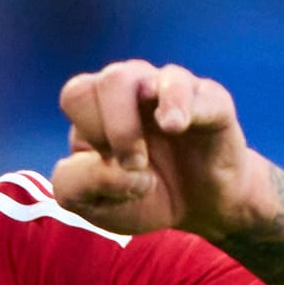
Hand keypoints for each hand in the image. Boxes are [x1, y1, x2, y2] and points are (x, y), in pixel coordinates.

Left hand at [49, 62, 277, 245]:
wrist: (203, 209)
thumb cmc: (144, 198)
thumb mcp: (95, 205)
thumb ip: (74, 186)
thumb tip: (105, 163)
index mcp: (101, 107)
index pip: (76, 95)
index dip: (89, 133)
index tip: (111, 166)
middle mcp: (133, 88)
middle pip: (104, 80)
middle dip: (108, 130)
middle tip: (132, 166)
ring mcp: (169, 88)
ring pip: (129, 75)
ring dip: (124, 127)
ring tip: (142, 165)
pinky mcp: (209, 98)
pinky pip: (185, 88)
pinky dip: (174, 106)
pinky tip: (174, 128)